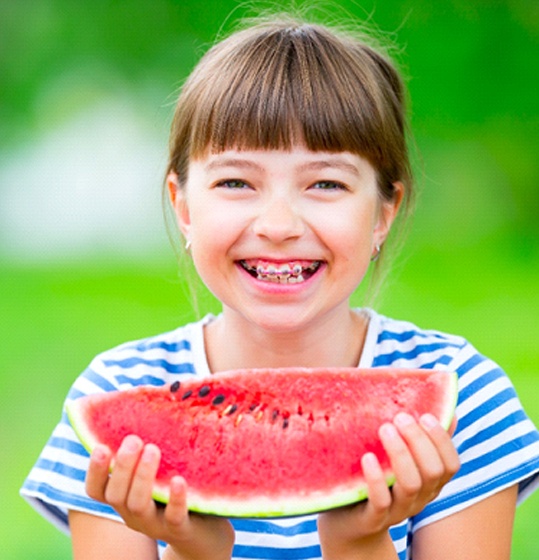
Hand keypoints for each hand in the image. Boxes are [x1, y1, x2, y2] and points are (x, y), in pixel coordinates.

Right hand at [86, 435, 233, 559]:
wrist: (206, 530)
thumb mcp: (159, 470)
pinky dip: (174, 499)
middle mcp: (133, 513)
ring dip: (142, 477)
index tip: (101, 446)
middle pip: (116, 495)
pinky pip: (173, 518)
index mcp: (125, 497)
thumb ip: (146, 447)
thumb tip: (141, 396)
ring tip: (153, 450)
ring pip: (138, 506)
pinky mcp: (180, 529)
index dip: (94, 471)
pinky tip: (178, 480)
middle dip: (122, 466)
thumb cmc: (176, 489)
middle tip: (134, 439)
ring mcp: (155, 524)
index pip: (97, 489)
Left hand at [317, 413, 459, 558]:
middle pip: (433, 471)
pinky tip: (368, 458)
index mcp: (429, 483)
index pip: (450, 464)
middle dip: (419, 441)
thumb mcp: (399, 459)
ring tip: (385, 428)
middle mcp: (419, 498)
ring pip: (411, 484)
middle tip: (399, 417)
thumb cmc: (375, 479)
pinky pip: (381, 501)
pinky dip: (376, 478)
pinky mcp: (372, 518)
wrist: (347, 522)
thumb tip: (448, 409)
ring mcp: (397, 510)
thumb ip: (420, 439)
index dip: (442, 439)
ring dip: (400, 453)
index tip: (425, 415)